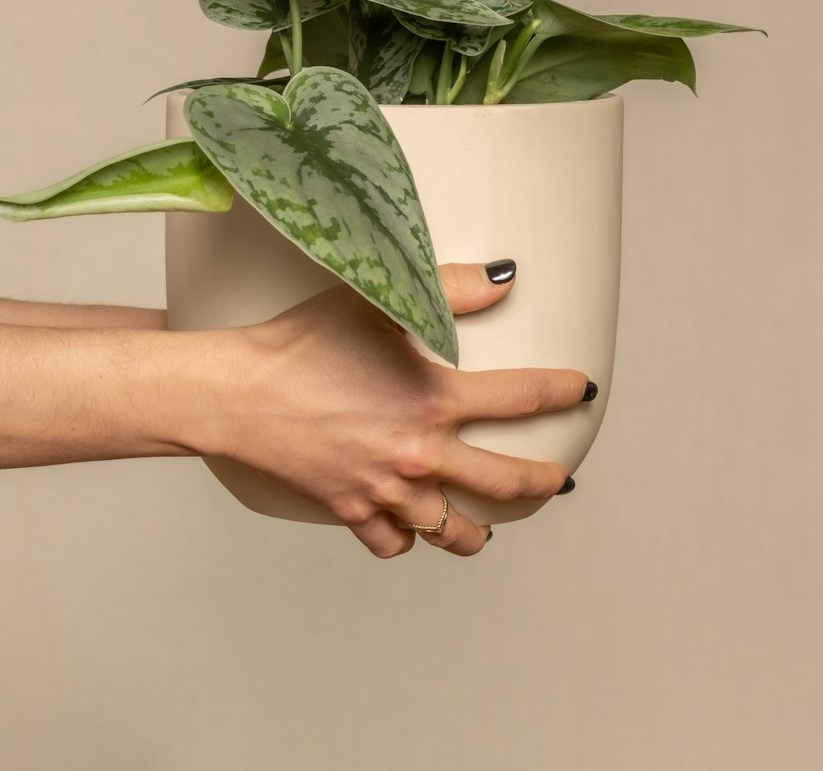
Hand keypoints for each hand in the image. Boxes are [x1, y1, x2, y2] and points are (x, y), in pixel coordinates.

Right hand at [206, 263, 591, 558]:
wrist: (239, 393)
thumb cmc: (302, 342)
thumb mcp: (377, 301)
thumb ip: (448, 289)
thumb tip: (503, 279)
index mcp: (435, 398)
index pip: (523, 398)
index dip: (562, 392)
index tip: (583, 390)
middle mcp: (421, 452)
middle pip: (508, 481)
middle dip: (544, 482)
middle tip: (559, 480)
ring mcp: (388, 489)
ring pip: (453, 531)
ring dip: (478, 531)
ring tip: (488, 526)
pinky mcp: (352, 510)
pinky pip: (392, 543)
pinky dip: (405, 540)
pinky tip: (411, 530)